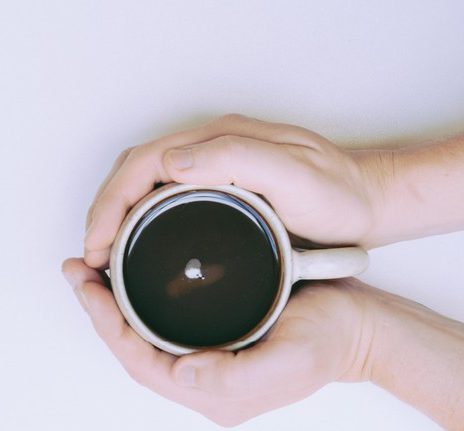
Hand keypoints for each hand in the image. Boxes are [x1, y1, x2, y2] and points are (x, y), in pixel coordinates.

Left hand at [61, 259, 376, 425]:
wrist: (365, 328)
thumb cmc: (332, 340)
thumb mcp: (291, 358)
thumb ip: (236, 375)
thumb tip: (182, 373)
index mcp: (213, 394)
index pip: (139, 361)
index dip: (107, 326)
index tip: (87, 288)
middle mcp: (202, 383)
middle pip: (132, 349)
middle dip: (98, 311)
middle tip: (75, 270)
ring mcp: (207, 362)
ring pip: (142, 336)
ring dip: (112, 305)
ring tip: (89, 270)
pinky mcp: (214, 340)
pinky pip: (161, 325)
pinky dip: (136, 301)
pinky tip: (125, 276)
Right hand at [83, 114, 393, 268]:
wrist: (372, 204)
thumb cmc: (340, 196)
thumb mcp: (294, 176)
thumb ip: (237, 159)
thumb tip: (170, 162)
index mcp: (219, 141)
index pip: (142, 164)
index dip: (111, 203)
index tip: (97, 243)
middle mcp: (210, 150)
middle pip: (133, 173)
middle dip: (102, 212)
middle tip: (90, 257)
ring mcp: (213, 169)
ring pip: (143, 187)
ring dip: (115, 218)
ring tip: (103, 257)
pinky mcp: (218, 190)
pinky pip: (162, 200)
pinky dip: (137, 223)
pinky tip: (135, 249)